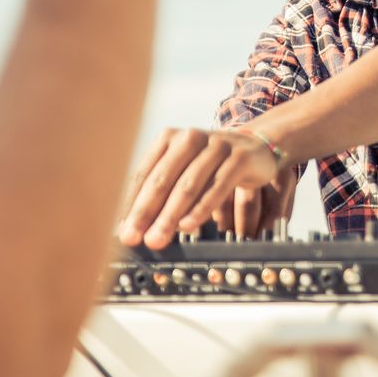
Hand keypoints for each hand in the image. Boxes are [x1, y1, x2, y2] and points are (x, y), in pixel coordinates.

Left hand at [115, 127, 280, 249]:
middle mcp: (190, 138)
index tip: (123, 231)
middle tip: (134, 238)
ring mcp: (216, 145)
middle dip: (146, 212)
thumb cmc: (210, 165)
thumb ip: (160, 193)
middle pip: (162, 179)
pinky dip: (201, 208)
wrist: (254, 147)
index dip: (131, 204)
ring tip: (157, 238)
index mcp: (169, 138)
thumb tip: (132, 227)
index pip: (143, 174)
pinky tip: (189, 226)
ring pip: (188, 184)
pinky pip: (217, 186)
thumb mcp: (183, 170)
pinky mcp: (239, 157)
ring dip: (170, 215)